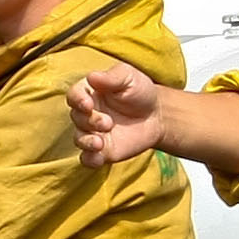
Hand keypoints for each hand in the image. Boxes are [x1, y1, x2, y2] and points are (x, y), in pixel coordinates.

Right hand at [68, 65, 238, 181]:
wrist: (164, 114)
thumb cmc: (145, 92)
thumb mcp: (132, 77)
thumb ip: (115, 76)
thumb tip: (95, 76)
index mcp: (94, 92)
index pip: (75, 95)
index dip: (78, 99)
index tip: (90, 101)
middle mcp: (92, 114)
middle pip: (76, 119)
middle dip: (87, 119)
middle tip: (105, 119)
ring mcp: (98, 135)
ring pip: (81, 140)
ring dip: (90, 139)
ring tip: (107, 136)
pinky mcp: (107, 153)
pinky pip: (90, 161)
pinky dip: (92, 159)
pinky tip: (104, 153)